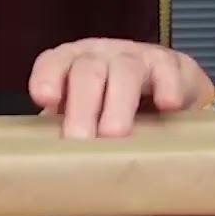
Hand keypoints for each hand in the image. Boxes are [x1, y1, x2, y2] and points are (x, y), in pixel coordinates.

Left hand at [28, 38, 214, 138]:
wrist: (162, 90)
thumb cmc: (109, 105)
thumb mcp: (83, 114)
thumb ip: (65, 127)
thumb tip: (50, 160)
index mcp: (71, 64)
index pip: (54, 62)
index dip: (47, 77)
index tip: (45, 100)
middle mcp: (100, 55)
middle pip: (87, 72)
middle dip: (82, 107)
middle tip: (79, 140)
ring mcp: (135, 56)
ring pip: (125, 71)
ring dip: (119, 104)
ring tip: (115, 134)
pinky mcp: (170, 64)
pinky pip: (168, 70)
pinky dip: (168, 86)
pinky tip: (168, 106)